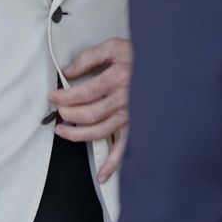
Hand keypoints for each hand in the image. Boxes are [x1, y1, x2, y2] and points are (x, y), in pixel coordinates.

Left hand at [48, 37, 131, 182]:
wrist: (169, 65)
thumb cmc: (141, 55)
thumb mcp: (114, 46)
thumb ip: (89, 57)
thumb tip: (67, 70)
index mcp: (117, 79)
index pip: (83, 93)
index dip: (64, 97)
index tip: (53, 97)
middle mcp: (124, 100)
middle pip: (89, 114)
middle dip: (68, 115)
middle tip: (56, 112)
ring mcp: (131, 116)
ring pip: (100, 132)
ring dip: (78, 135)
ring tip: (62, 131)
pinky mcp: (136, 126)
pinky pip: (125, 148)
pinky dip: (113, 164)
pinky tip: (102, 175)